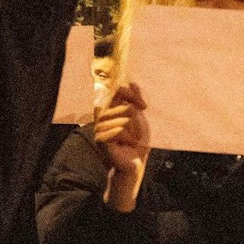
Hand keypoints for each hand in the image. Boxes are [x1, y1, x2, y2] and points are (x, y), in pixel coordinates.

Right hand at [94, 82, 149, 212]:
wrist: (135, 162)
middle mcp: (103, 116)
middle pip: (122, 106)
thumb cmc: (137, 141)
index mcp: (111, 109)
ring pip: (122, 119)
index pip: (117, 91)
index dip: (130, 94)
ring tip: (131, 140)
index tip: (144, 106)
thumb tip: (132, 82)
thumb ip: (135, 100)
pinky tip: (127, 145)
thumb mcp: (140, 118)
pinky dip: (127, 138)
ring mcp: (99, 127)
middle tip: (137, 133)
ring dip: (132, 131)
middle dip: (135, 119)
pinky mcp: (100, 139)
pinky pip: (118, 130)